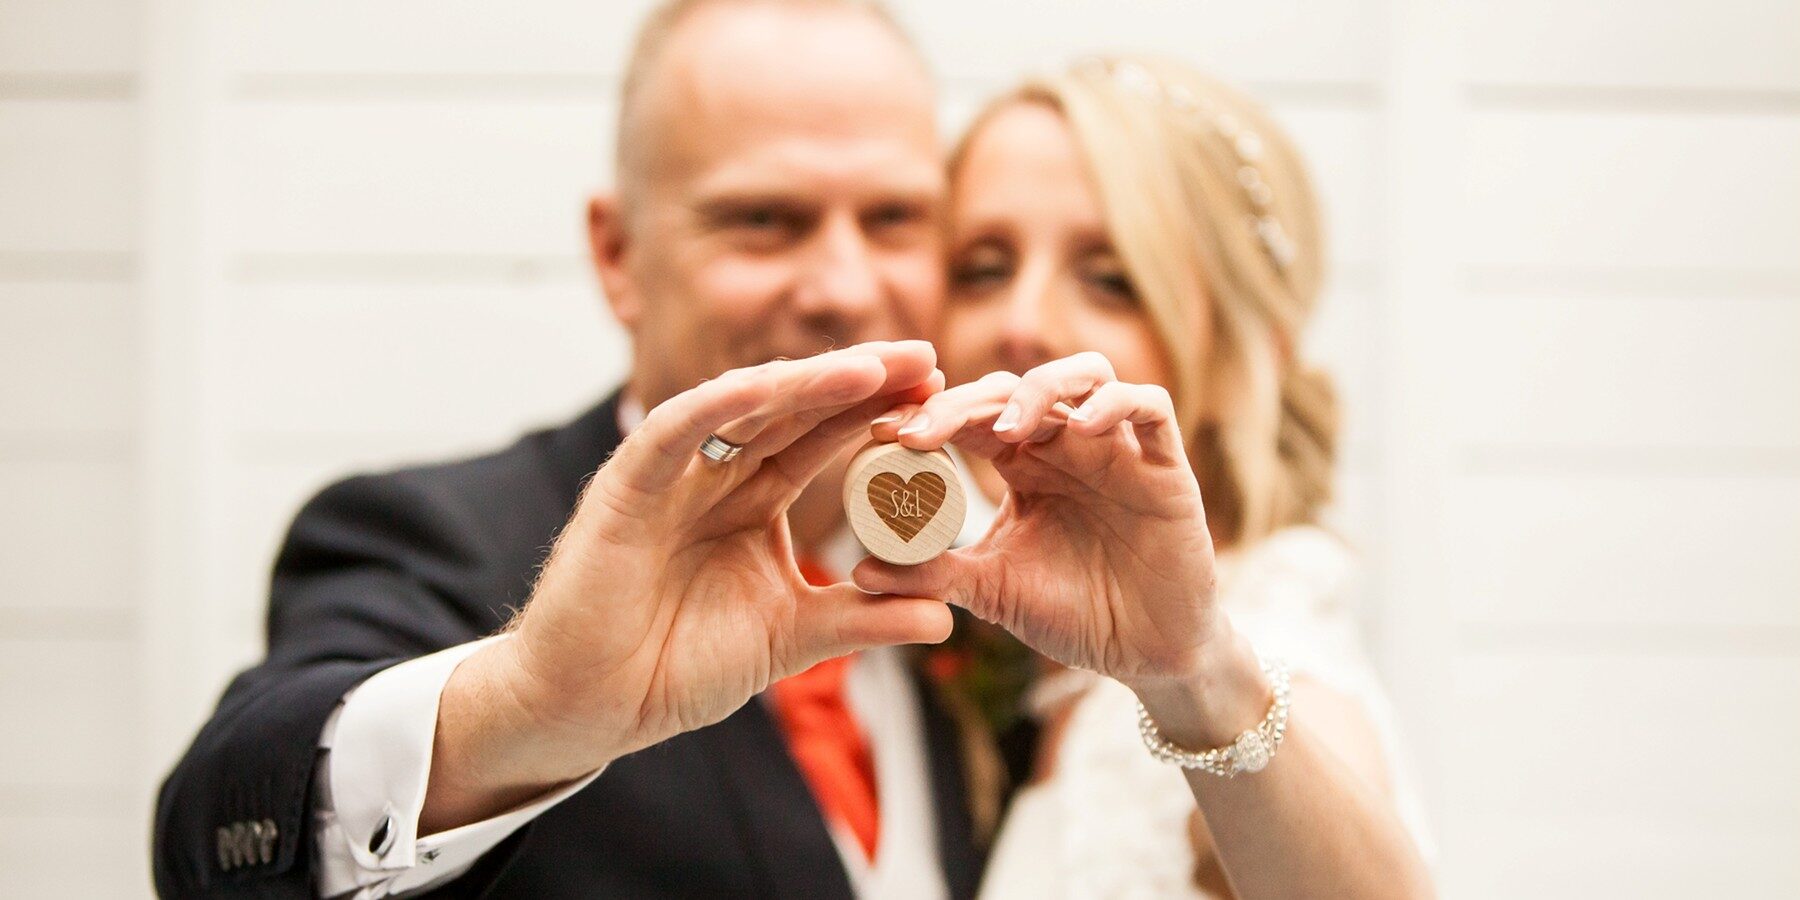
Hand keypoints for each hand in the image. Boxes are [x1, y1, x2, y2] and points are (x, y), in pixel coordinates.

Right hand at [451, 342, 952, 795]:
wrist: (592, 706)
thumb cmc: (675, 666)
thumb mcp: (791, 639)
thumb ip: (862, 621)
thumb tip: (947, 621)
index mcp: (754, 501)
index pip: (824, 439)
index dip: (879, 412)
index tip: (941, 394)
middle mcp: (715, 475)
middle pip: (795, 410)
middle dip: (859, 380)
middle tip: (925, 356)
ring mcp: (671, 474)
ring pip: (743, 408)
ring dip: (805, 382)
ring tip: (871, 366)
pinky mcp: (625, 486)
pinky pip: (672, 432)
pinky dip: (715, 405)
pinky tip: (765, 384)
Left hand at [852, 352, 1224, 688]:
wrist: (1148, 654)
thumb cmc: (1074, 614)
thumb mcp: (994, 593)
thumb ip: (934, 576)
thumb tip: (859, 570)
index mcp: (1022, 464)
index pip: (971, 414)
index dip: (928, 413)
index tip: (881, 435)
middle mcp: (1067, 443)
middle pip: (1015, 387)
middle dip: (963, 402)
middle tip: (921, 435)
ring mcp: (1119, 448)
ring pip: (1084, 374)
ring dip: (1039, 388)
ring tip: (1004, 430)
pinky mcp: (1168, 465)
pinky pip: (1150, 408)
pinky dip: (1116, 404)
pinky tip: (1081, 429)